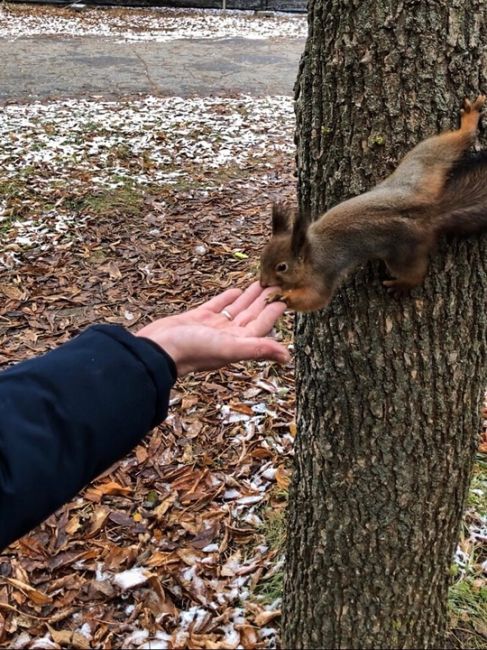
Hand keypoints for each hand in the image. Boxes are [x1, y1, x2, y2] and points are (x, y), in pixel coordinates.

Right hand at [136, 282, 289, 375]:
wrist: (157, 348)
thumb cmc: (192, 351)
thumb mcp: (229, 349)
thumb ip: (258, 349)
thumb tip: (287, 357)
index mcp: (237, 343)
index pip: (261, 326)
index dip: (273, 313)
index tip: (286, 299)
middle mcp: (227, 336)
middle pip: (251, 316)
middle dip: (263, 302)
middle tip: (277, 285)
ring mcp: (212, 327)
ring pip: (236, 309)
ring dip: (248, 298)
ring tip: (261, 283)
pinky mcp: (197, 318)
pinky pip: (216, 306)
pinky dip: (226, 298)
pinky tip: (234, 290)